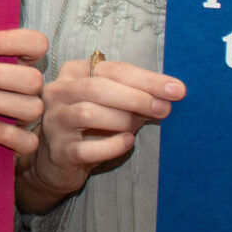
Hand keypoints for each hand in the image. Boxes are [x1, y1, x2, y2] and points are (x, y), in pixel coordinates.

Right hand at [0, 29, 181, 212]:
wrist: (57, 162)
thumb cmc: (90, 127)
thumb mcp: (111, 105)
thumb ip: (135, 96)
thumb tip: (170, 94)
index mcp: (73, 73)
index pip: (113, 69)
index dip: (147, 79)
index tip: (177, 89)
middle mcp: (58, 93)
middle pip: (98, 87)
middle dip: (137, 98)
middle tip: (164, 109)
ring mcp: (55, 122)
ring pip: (89, 113)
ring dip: (122, 119)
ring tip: (137, 126)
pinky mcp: (58, 151)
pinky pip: (87, 148)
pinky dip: (112, 145)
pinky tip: (127, 142)